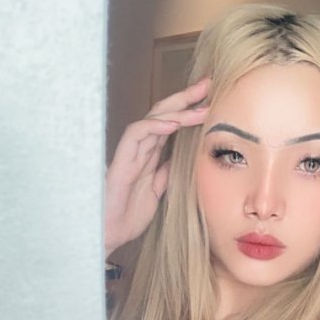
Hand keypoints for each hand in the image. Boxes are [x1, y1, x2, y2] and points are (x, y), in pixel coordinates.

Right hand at [104, 78, 209, 256]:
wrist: (107, 235)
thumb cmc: (127, 217)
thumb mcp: (158, 193)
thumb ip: (167, 173)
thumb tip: (184, 159)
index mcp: (150, 156)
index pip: (171, 125)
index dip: (189, 110)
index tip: (212, 99)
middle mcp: (140, 150)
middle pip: (163, 114)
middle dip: (185, 97)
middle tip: (208, 84)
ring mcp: (130, 153)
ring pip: (152, 119)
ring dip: (177, 110)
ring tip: (200, 105)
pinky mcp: (121, 161)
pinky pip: (136, 134)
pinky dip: (154, 126)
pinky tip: (172, 124)